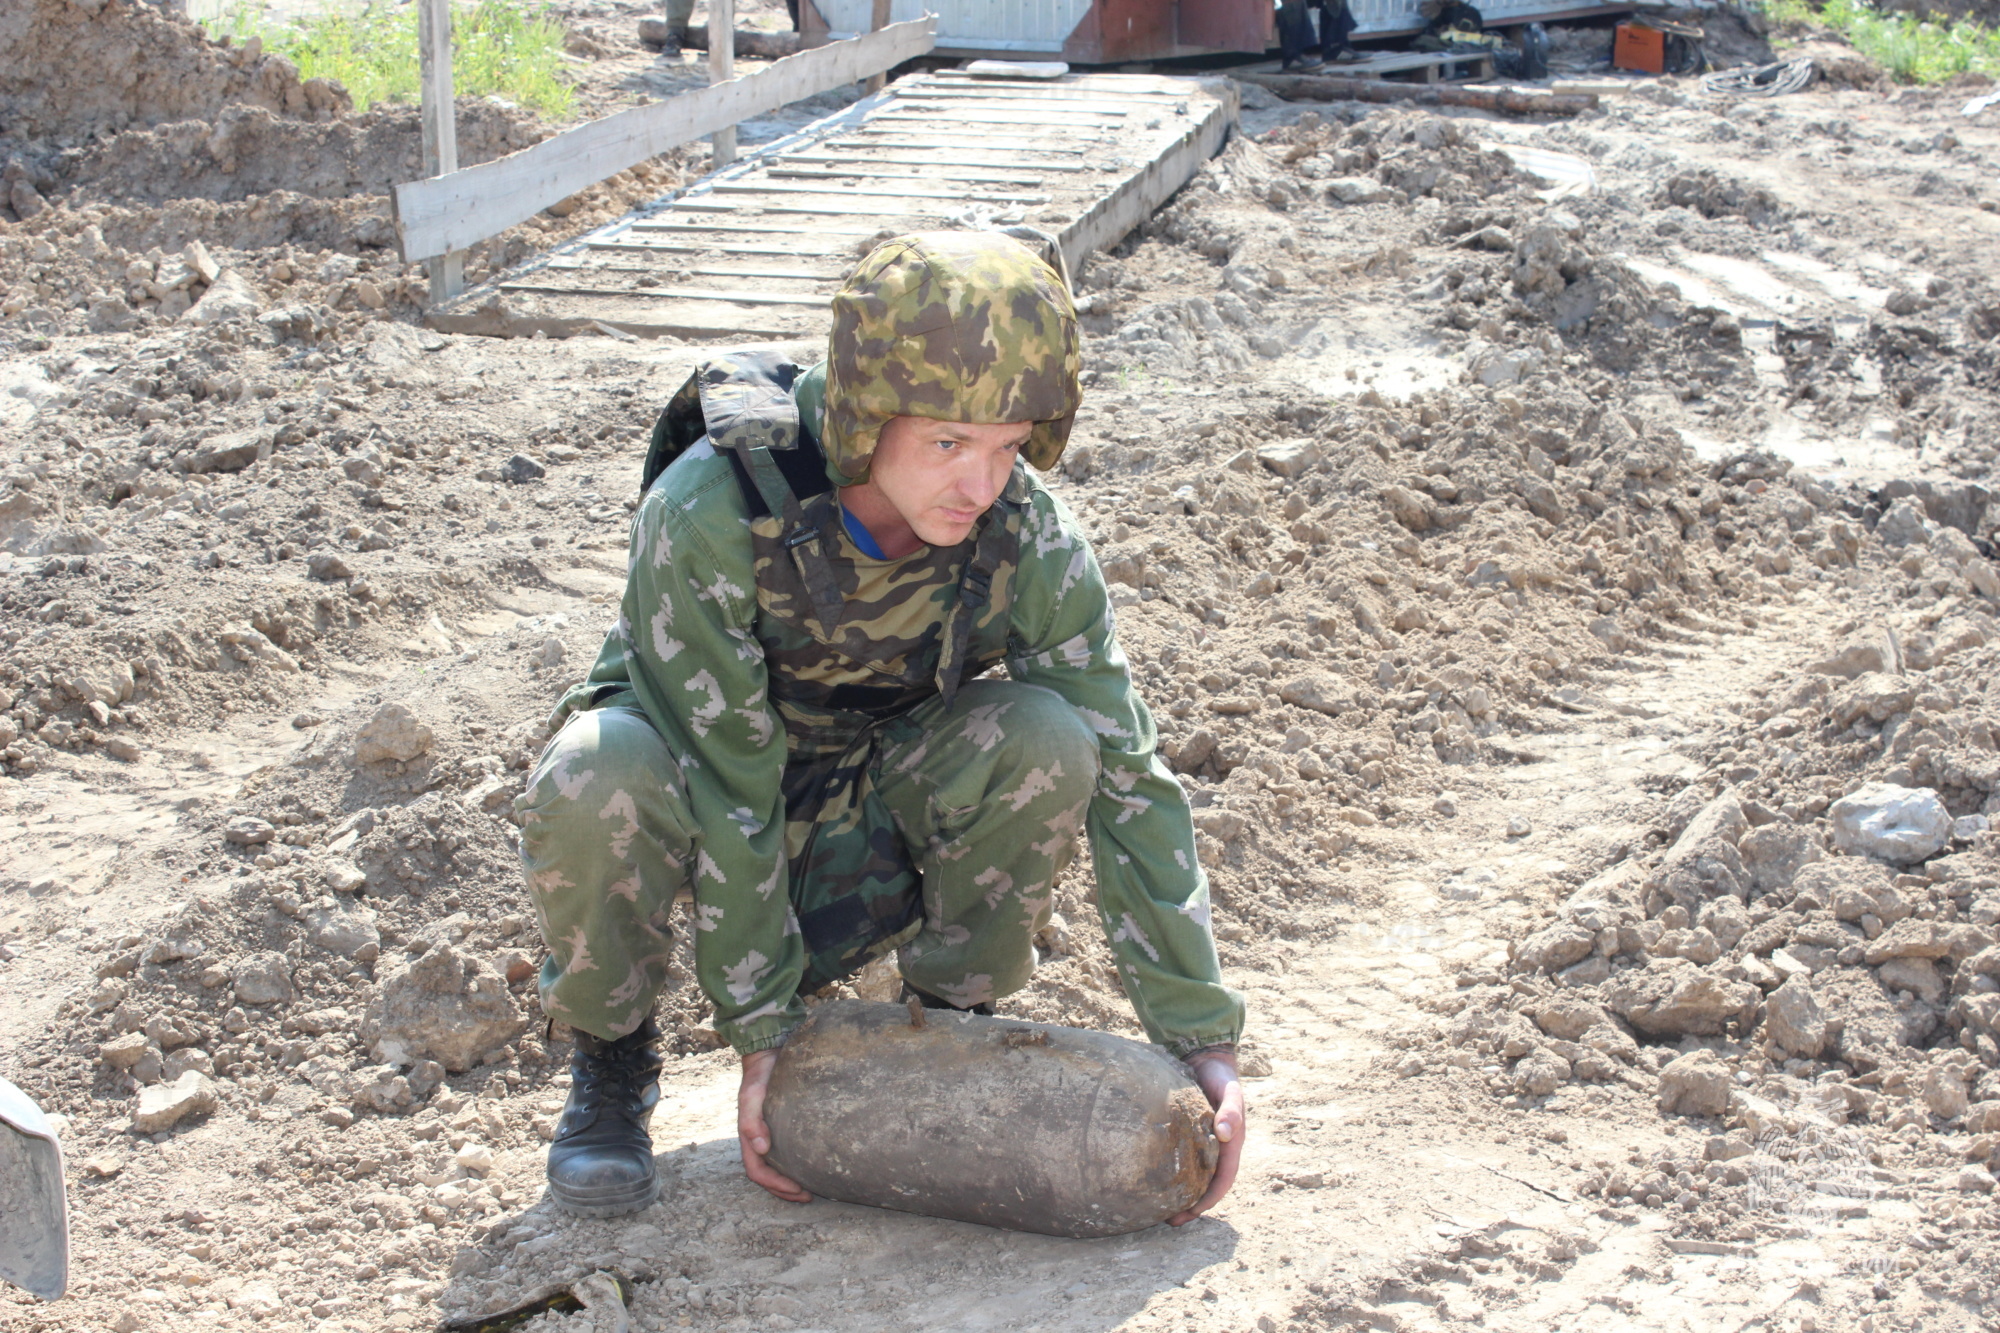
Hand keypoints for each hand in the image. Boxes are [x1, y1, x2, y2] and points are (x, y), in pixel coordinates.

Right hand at [737, 1048, 810, 1202]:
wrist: (768, 1054)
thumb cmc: (759, 1076)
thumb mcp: (752, 1096)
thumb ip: (752, 1120)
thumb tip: (762, 1148)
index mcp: (750, 1137)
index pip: (757, 1172)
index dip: (776, 1185)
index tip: (798, 1190)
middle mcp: (759, 1139)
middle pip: (768, 1175)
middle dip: (785, 1190)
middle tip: (809, 1196)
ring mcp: (770, 1133)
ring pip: (776, 1167)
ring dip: (790, 1181)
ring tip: (812, 1188)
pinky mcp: (783, 1125)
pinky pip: (787, 1152)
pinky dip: (797, 1164)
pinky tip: (813, 1164)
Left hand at [1169, 1047, 1243, 1225]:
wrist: (1208, 1059)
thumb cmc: (1221, 1076)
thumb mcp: (1230, 1091)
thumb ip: (1231, 1110)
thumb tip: (1224, 1134)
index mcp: (1232, 1143)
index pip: (1224, 1180)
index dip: (1210, 1199)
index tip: (1192, 1213)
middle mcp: (1219, 1148)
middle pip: (1209, 1185)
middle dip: (1194, 1205)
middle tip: (1172, 1221)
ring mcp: (1205, 1143)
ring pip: (1196, 1176)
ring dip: (1184, 1195)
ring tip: (1162, 1210)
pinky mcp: (1190, 1135)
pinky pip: (1184, 1161)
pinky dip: (1175, 1175)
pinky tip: (1157, 1181)